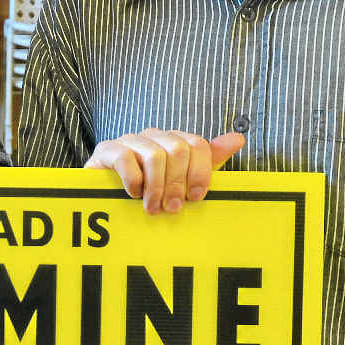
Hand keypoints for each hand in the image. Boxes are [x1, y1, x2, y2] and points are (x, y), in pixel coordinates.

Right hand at [84, 128, 244, 214]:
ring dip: (156, 187)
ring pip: (154, 154)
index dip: (200, 172)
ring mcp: (129, 140)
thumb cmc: (149, 190)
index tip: (196, 198)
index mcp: (174, 140)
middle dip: (177, 184)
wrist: (106, 195)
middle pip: (177, 149)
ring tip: (152, 208)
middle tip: (172, 209)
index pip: (197, 144)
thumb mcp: (182, 180)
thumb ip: (208, 160)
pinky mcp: (107, 149)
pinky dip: (133, 180)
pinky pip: (125, 158)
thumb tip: (238, 139)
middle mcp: (153, 135)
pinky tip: (133, 194)